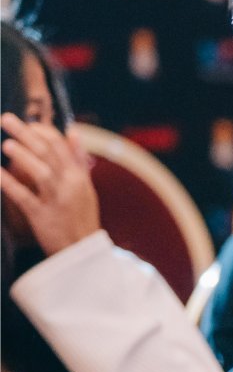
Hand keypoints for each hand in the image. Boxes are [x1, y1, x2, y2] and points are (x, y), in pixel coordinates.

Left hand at [0, 115, 101, 255]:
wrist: (83, 252)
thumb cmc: (81, 217)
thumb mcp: (85, 186)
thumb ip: (78, 158)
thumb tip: (73, 131)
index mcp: (78, 176)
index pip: (60, 145)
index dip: (41, 130)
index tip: (26, 122)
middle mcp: (69, 185)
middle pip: (48, 153)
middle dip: (26, 134)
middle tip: (6, 119)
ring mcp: (57, 201)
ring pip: (41, 173)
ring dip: (23, 156)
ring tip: (6, 144)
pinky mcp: (43, 217)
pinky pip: (24, 198)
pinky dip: (10, 184)